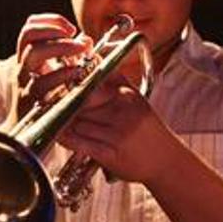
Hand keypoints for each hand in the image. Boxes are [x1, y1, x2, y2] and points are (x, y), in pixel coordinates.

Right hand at [12, 13, 92, 122]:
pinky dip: (62, 73)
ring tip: (81, 48)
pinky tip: (77, 72)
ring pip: (34, 54)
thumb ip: (66, 62)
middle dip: (54, 30)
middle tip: (76, 36)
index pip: (29, 29)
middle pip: (29, 37)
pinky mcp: (32, 103)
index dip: (48, 21)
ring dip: (60, 46)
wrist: (22, 142)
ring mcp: (24, 86)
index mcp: (25, 63)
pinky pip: (43, 83)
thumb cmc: (43, 109)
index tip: (69, 28)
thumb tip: (87, 40)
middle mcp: (21, 71)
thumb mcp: (51, 81)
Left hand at [57, 75, 175, 183]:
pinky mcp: (110, 154)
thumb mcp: (137, 100)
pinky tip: (60, 136)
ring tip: (58, 121)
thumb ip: (116, 80)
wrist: (167, 161)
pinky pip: (79, 142)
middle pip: (81, 102)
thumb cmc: (148, 131)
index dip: (74, 84)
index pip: (92, 82)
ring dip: (64, 122)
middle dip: (67, 104)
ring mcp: (117, 133)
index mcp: (129, 95)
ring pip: (77, 121)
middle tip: (55, 104)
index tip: (62, 85)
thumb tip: (93, 59)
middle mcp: (123, 112)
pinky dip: (66, 139)